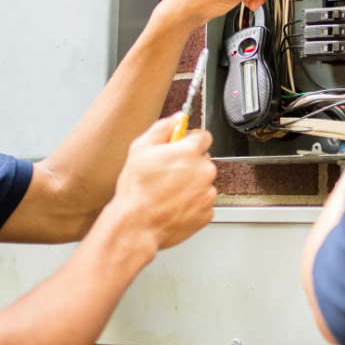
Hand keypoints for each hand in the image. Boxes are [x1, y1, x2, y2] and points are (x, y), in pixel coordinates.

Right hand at [106, 116, 216, 250]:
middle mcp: (204, 171)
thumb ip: (162, 128)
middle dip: (189, 163)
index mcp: (190, 152)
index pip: (203, 136)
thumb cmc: (137, 189)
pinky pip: (202, 202)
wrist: (136, 225)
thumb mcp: (140, 148)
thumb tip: (175, 119)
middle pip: (203, 160)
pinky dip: (192, 203)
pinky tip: (174, 205)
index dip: (190, 140)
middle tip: (168, 172)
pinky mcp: (207, 212)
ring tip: (168, 192)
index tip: (182, 146)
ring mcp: (207, 193)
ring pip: (203, 182)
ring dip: (191, 184)